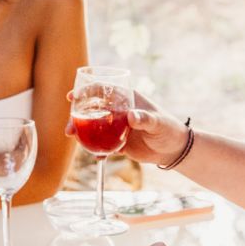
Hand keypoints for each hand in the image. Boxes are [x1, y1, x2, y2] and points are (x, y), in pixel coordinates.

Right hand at [64, 91, 188, 166]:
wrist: (174, 149)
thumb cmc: (169, 129)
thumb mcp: (158, 123)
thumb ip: (144, 119)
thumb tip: (131, 117)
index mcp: (127, 98)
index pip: (102, 90)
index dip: (85, 91)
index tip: (72, 97)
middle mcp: (119, 110)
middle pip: (92, 109)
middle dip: (77, 116)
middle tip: (69, 128)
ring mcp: (117, 126)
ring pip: (94, 127)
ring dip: (82, 133)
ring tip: (75, 140)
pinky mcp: (119, 142)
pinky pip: (103, 144)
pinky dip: (97, 149)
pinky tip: (96, 156)